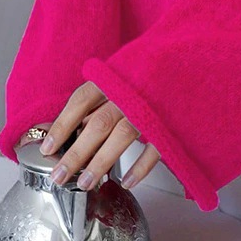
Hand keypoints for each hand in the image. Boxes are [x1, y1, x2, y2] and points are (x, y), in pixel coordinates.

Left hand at [39, 80, 160, 191]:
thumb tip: (73, 126)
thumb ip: (100, 97)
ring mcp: (152, 106)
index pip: (81, 99)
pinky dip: (139, 166)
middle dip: (76, 152)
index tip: (47, 147)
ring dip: (101, 162)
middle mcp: (131, 91)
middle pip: (98, 123)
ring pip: (122, 136)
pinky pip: (154, 147)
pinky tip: (126, 181)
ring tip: (84, 183)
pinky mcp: (172, 122)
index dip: (62, 124)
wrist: (193, 57)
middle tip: (58, 176)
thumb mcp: (122, 75)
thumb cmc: (151, 71)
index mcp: (115, 76)